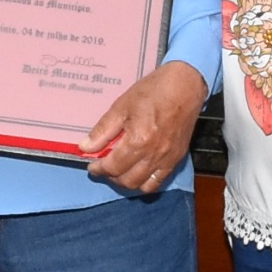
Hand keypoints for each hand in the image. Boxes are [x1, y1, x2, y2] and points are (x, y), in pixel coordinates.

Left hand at [82, 62, 205, 195]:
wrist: (185, 85)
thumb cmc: (153, 91)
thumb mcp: (122, 106)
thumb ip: (103, 130)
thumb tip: (85, 147)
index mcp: (138, 140)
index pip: (113, 167)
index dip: (98, 169)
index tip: (92, 165)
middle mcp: (154, 154)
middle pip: (127, 180)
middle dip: (111, 176)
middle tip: (104, 166)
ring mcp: (167, 159)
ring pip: (142, 185)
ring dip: (127, 181)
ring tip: (120, 169)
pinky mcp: (176, 159)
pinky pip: (159, 181)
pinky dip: (145, 182)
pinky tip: (138, 170)